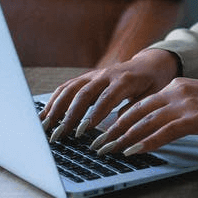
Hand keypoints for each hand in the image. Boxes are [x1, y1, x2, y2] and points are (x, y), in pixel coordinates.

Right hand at [40, 48, 180, 141]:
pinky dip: (54, 100)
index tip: (84, 130)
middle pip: (83, 94)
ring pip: (70, 89)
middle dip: (69, 115)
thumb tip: (118, 126)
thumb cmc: (153, 82)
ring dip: (56, 108)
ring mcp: (94, 74)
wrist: (150, 63)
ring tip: (45, 126)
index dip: (94, 114)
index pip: (106, 98)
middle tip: (59, 134)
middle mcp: (106, 75)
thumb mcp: (152, 95)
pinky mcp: (86, 77)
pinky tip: (45, 114)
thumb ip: (136, 109)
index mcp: (125, 80)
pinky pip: (67, 87)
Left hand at [89, 78, 197, 155]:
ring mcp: (185, 103)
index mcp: (178, 86)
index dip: (119, 119)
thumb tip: (165, 126)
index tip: (105, 132)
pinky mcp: (195, 118)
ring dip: (122, 139)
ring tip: (107, 152)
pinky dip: (146, 142)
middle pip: (136, 111)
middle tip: (96, 145)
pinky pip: (164, 132)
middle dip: (112, 130)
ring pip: (145, 122)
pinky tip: (133, 152)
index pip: (140, 103)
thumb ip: (182, 110)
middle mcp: (176, 91)